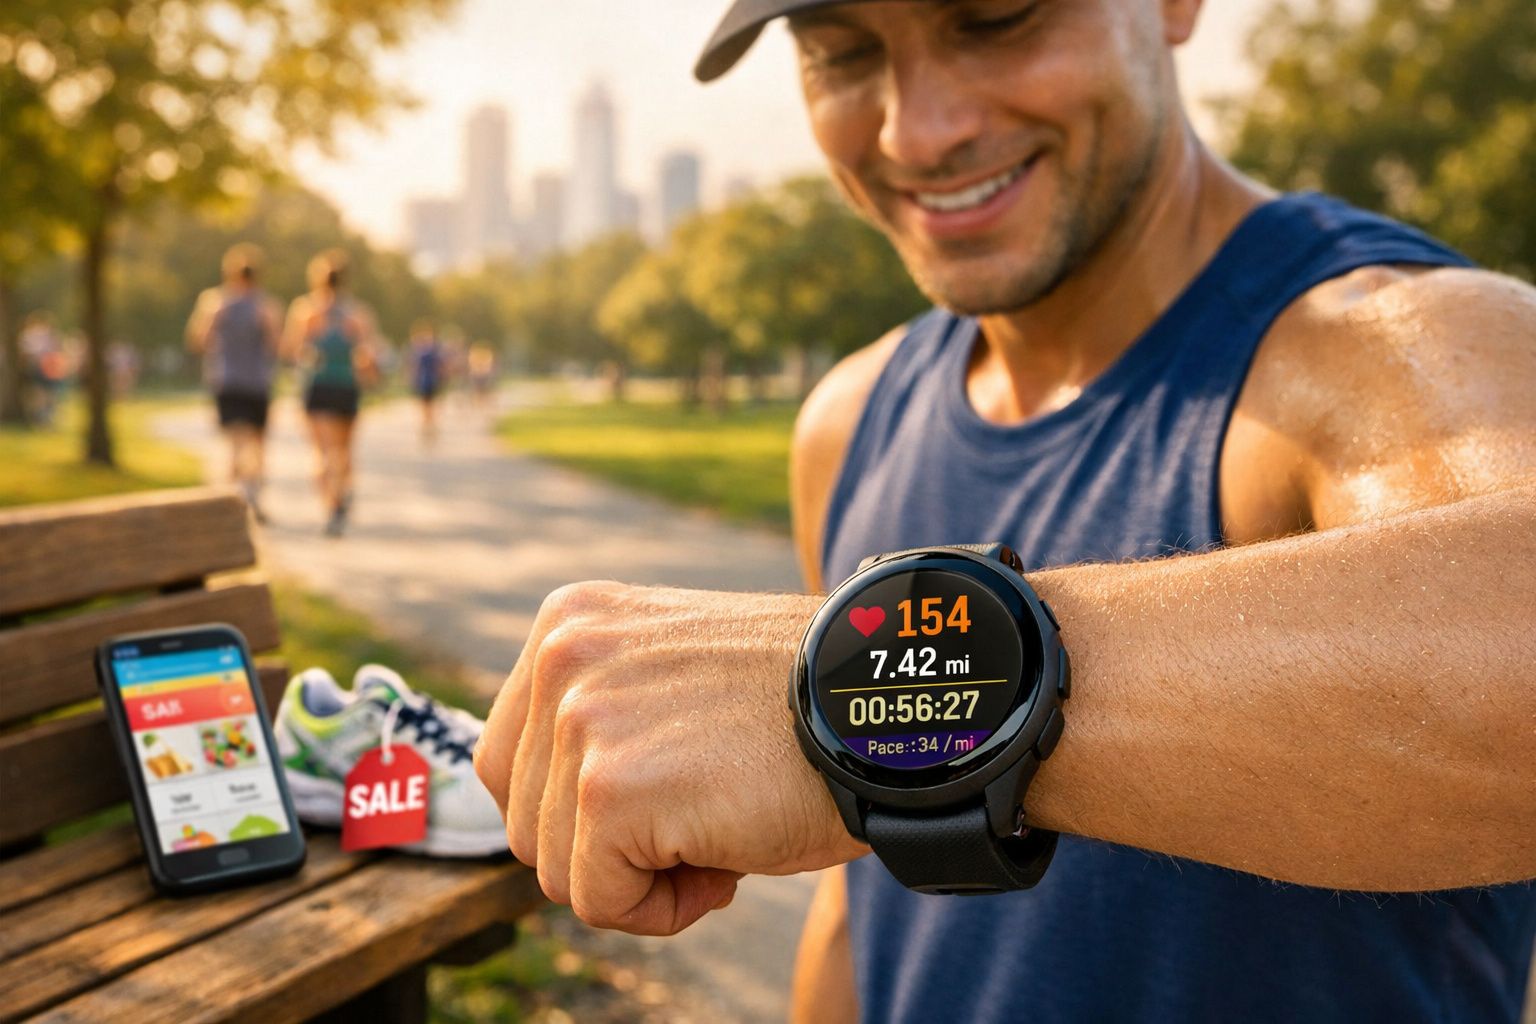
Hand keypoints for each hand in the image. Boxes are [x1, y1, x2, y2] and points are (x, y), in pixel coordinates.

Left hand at [474, 581, 867, 935]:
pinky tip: (727, 861)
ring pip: (556, 868)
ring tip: (721, 828)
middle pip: (525, 820)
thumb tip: (552, 820)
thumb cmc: (801, 704)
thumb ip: (601, 718)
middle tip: (704, 817)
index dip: (579, 811)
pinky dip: (663, 908)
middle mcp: (562, 656)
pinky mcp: (609, 787)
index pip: (512, 760)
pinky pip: (599, 900)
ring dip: (640, 877)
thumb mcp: (673, 678)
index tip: (664, 798)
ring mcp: (580, 718)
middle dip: (609, 848)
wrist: (885, 703)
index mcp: (569, 622)